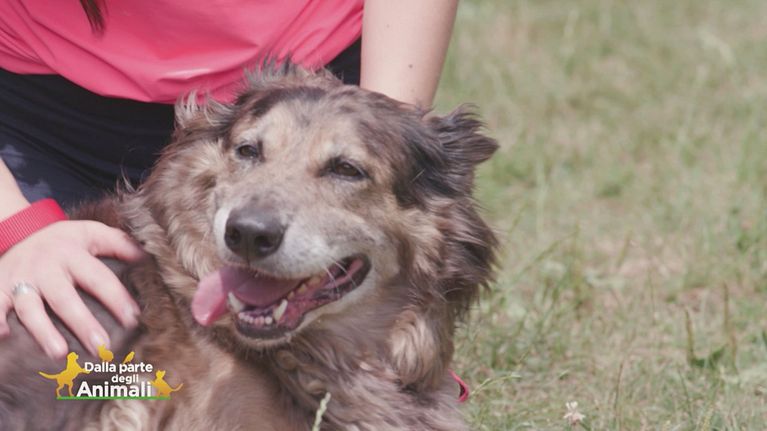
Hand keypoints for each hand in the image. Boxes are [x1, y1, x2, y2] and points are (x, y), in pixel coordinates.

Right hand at [0, 220, 143, 357]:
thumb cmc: (64, 240)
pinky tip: (4, 338)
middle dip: (83, 323)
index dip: (116, 297)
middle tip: (101, 347)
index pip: (98, 278)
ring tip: (58, 353)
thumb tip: (148, 257)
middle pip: (65, 298)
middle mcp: (46, 268)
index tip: (133, 318)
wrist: (19, 230)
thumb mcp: (92, 233)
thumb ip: (119, 244)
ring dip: (43, 331)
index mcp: (72, 254)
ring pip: (30, 307)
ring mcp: (20, 279)